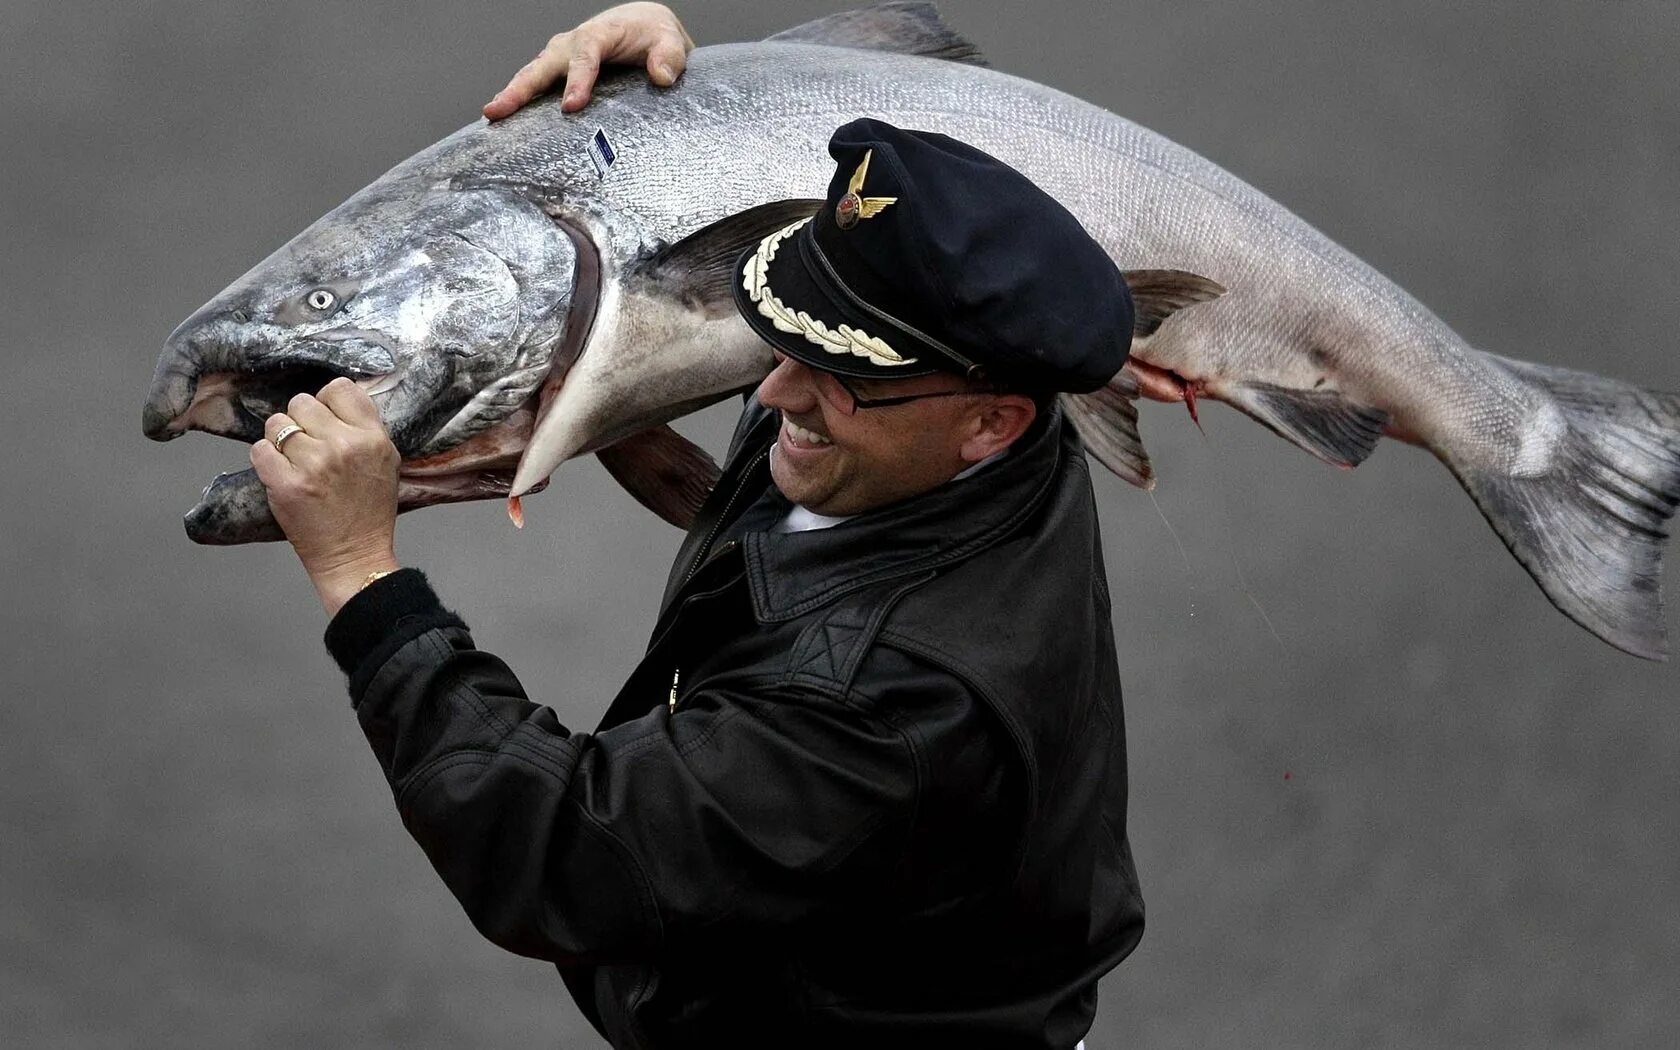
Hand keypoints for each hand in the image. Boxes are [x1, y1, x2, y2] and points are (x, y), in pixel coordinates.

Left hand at [250, 377, 401, 615]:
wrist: (354, 556)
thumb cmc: (369, 511)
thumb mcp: (385, 462)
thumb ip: (364, 429)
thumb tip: (333, 400)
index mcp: (372, 438)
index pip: (339, 388)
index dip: (327, 401)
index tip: (324, 420)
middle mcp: (344, 445)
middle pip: (302, 402)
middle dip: (300, 422)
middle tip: (308, 446)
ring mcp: (313, 464)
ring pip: (277, 423)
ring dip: (280, 440)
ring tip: (293, 461)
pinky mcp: (286, 484)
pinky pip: (259, 449)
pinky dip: (265, 460)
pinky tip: (280, 474)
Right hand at [483, 2, 693, 119]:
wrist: (643, 26)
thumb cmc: (655, 35)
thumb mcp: (670, 41)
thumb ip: (669, 58)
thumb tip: (661, 77)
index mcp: (600, 34)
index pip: (585, 56)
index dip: (577, 80)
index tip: (571, 107)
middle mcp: (572, 43)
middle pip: (543, 65)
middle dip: (520, 89)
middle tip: (498, 111)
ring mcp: (561, 57)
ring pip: (532, 75)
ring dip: (511, 96)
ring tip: (491, 117)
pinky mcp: (557, 71)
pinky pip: (535, 84)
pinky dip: (519, 101)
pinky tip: (505, 123)